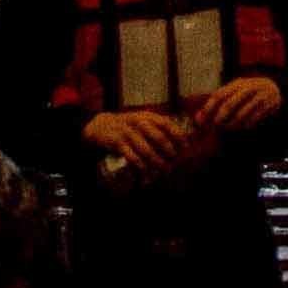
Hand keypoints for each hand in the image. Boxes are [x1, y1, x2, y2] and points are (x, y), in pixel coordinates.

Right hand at [86, 108, 206, 184]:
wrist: (101, 125)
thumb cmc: (128, 125)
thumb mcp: (143, 120)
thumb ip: (158, 126)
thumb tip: (181, 138)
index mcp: (147, 116)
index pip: (166, 123)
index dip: (178, 135)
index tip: (186, 146)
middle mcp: (138, 122)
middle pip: (158, 138)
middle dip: (168, 151)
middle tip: (174, 162)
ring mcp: (127, 132)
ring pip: (146, 150)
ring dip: (156, 162)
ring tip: (164, 170)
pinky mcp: (117, 143)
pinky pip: (132, 156)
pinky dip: (141, 165)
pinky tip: (147, 171)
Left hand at [189, 75, 284, 138]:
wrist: (275, 88)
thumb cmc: (249, 92)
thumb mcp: (236, 91)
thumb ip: (220, 101)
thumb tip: (198, 118)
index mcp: (237, 83)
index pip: (219, 95)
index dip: (208, 108)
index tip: (200, 120)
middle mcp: (248, 87)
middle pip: (229, 104)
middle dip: (220, 118)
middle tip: (215, 126)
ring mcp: (259, 96)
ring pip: (241, 114)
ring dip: (232, 124)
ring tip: (228, 128)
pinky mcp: (268, 105)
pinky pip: (254, 119)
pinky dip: (246, 125)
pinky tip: (243, 127)